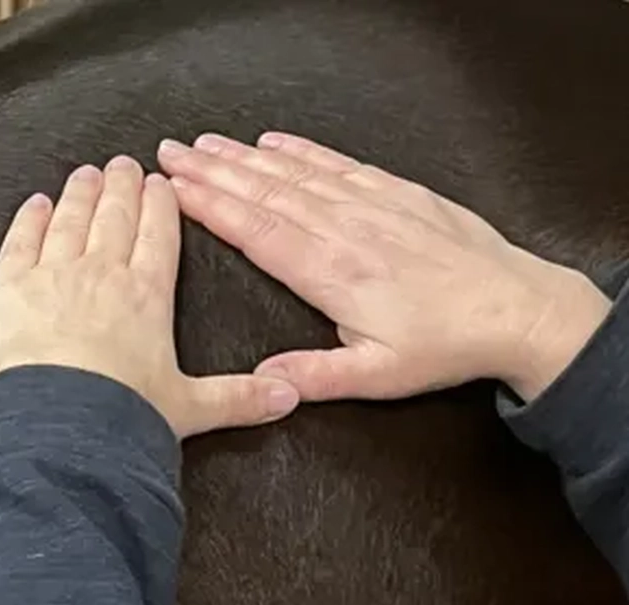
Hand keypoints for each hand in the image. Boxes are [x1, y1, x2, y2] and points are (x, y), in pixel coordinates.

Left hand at [0, 156, 299, 438]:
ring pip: (70, 219)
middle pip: (114, 216)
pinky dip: (29, 219)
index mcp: (148, 296)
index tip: (160, 185)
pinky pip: (20, 241)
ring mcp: (53, 275)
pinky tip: (36, 206)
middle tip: (122, 167)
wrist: (62, 428)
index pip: (159, 235)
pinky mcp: (8, 288)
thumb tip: (287, 395)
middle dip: (120, 187)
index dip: (160, 205)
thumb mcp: (190, 409)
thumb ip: (239, 397)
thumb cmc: (120, 421)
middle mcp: (102, 274)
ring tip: (85, 176)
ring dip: (79, 194)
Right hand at [156, 132, 611, 403]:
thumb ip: (313, 376)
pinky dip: (302, 151)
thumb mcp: (375, 377)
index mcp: (333, 273)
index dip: (211, 207)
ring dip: (246, 157)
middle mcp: (347, 229)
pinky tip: (274, 142)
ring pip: (297, 173)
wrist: (514, 309)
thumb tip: (261, 382)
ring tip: (206, 144)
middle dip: (214, 171)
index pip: (258, 230)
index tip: (174, 189)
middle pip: (267, 192)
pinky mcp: (397, 195)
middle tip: (171, 153)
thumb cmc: (442, 347)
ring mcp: (373, 205)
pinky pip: (339, 164)